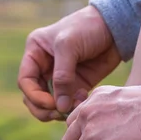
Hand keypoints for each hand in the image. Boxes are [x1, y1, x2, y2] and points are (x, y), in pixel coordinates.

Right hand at [18, 6, 120, 120]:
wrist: (116, 26)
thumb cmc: (87, 27)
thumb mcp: (69, 46)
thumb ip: (62, 76)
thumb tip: (59, 107)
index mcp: (35, 53)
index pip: (25, 81)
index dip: (34, 96)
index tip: (50, 104)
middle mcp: (45, 66)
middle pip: (34, 97)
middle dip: (43, 108)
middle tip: (57, 113)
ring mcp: (61, 77)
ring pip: (50, 103)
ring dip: (59, 110)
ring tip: (72, 108)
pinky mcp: (77, 85)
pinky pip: (69, 103)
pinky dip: (73, 106)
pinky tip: (84, 99)